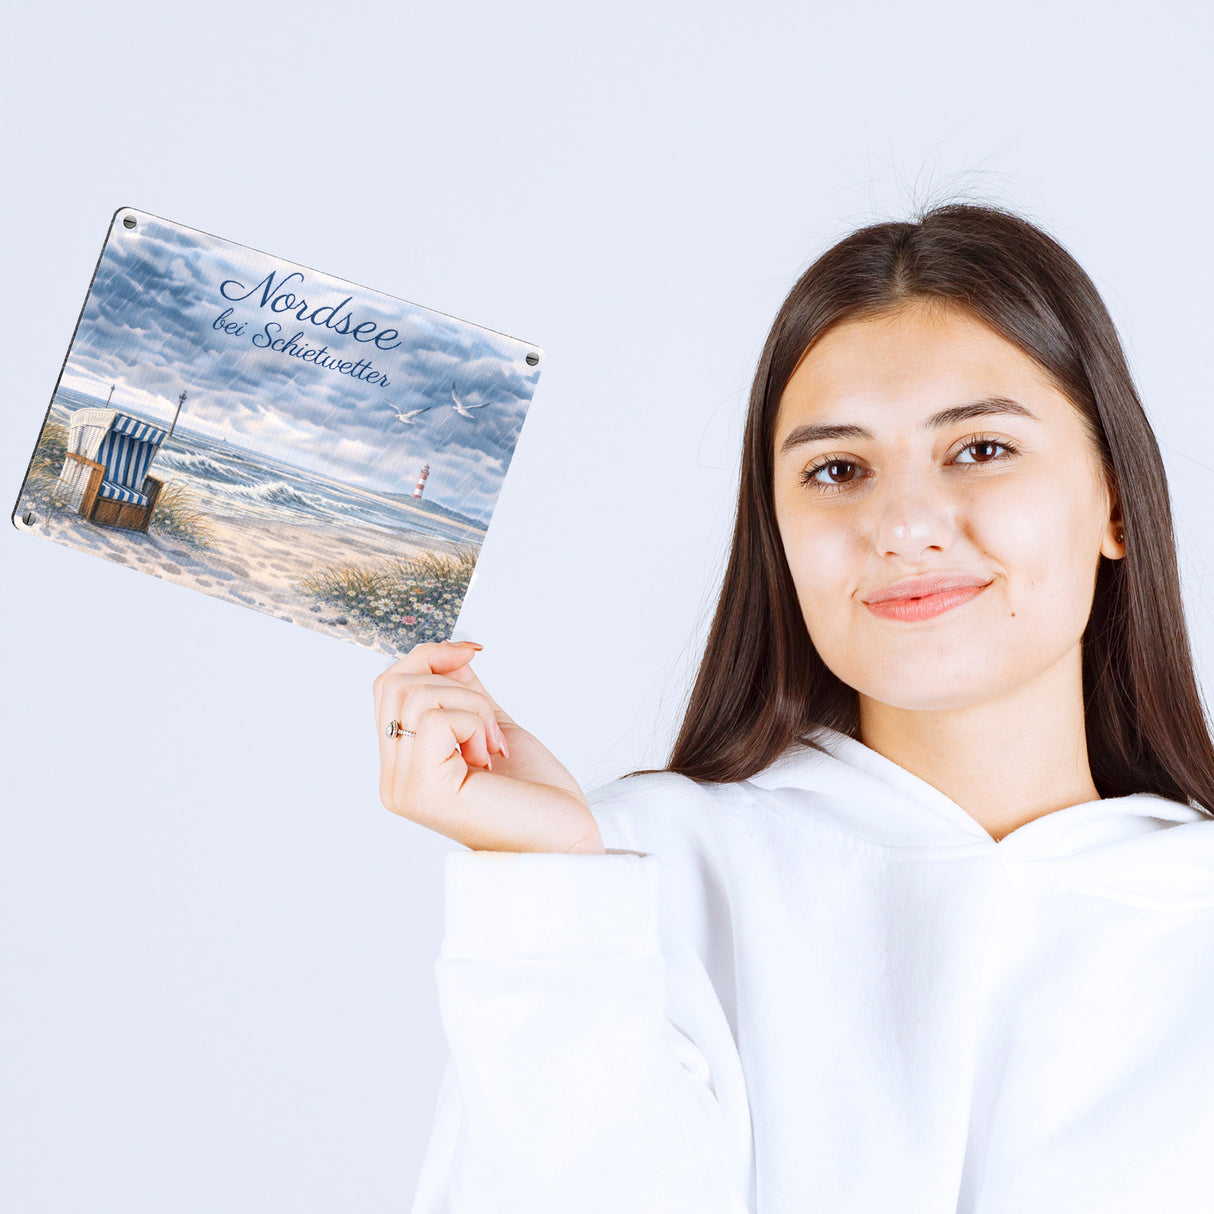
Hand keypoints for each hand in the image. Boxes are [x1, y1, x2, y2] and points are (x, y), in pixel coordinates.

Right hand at [372, 640, 605, 853]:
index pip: (388, 688)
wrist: (565, 837)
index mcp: (404, 766)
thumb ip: (464, 692)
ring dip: (473, 707)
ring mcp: (404, 788)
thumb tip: (448, 651)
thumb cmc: (536, 794)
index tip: (471, 651)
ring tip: (492, 745)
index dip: (429, 656)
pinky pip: (436, 718)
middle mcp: (394, 781)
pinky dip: (474, 723)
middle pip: (395, 684)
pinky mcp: (424, 791)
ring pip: (417, 696)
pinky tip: (489, 756)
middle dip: (454, 681)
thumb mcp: (490, 724)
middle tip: (489, 721)